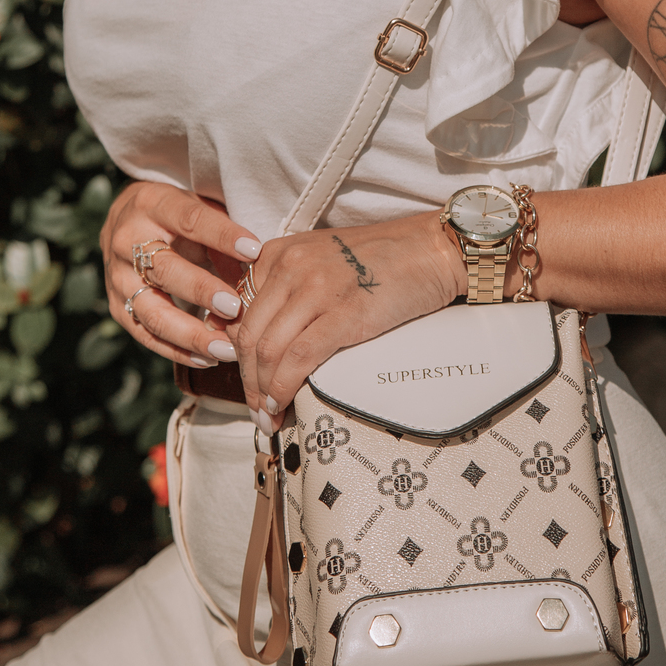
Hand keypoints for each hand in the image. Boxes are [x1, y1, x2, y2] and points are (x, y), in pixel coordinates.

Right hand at [100, 181, 262, 368]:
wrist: (127, 220)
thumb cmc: (177, 216)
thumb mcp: (199, 210)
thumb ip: (224, 239)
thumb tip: (257, 276)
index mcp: (152, 204)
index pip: (189, 220)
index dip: (222, 235)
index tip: (254, 250)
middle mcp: (126, 240)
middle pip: (164, 270)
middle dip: (201, 291)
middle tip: (235, 308)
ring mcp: (117, 277)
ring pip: (152, 311)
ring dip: (192, 334)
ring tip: (227, 348)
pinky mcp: (117, 306)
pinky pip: (146, 335)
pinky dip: (178, 351)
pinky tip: (207, 359)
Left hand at [223, 211, 465, 432]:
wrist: (430, 250)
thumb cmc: (381, 260)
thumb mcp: (319, 262)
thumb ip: (286, 290)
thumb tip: (258, 342)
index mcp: (278, 254)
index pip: (239, 313)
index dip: (236, 356)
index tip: (247, 383)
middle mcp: (290, 266)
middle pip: (248, 337)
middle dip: (246, 382)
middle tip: (256, 410)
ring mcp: (316, 288)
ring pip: (268, 351)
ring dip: (263, 392)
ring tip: (270, 415)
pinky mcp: (344, 313)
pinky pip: (299, 358)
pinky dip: (284, 388)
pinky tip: (284, 404)